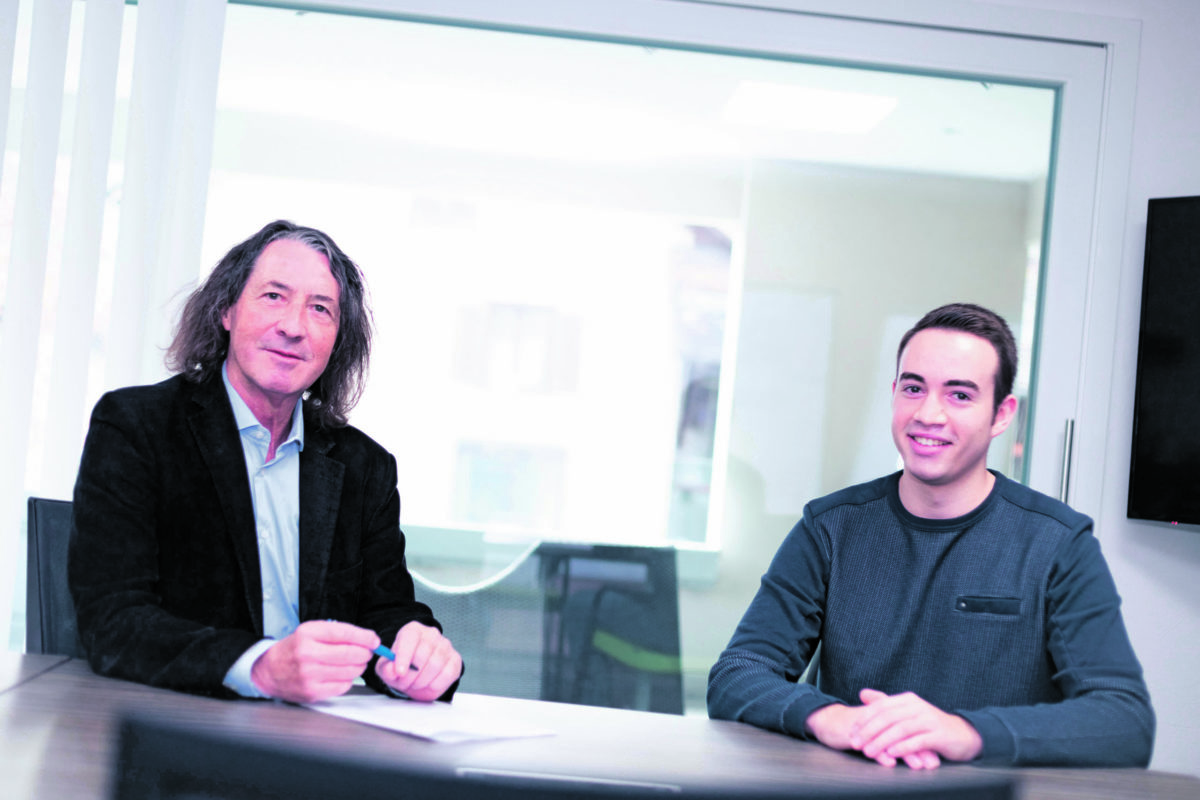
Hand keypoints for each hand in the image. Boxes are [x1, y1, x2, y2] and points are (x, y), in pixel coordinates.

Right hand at [251, 620, 378, 702]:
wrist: (269, 670)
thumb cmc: (294, 649)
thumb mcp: (310, 631)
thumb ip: (337, 632)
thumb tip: (367, 639)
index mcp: (307, 633)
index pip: (344, 633)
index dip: (364, 637)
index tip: (373, 640)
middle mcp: (307, 653)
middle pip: (350, 653)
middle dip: (365, 653)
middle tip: (367, 652)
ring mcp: (309, 675)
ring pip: (350, 671)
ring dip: (359, 667)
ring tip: (355, 663)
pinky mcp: (312, 692)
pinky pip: (343, 686)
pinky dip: (348, 680)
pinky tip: (341, 675)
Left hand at [375, 621, 461, 701]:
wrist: (417, 674)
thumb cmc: (402, 667)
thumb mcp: (388, 668)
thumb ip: (387, 669)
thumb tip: (393, 671)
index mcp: (412, 631)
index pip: (409, 638)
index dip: (404, 656)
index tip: (399, 672)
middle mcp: (431, 634)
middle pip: (422, 654)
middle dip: (411, 674)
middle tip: (404, 683)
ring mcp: (445, 646)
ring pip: (435, 665)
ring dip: (422, 681)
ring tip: (415, 683)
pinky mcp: (455, 659)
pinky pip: (447, 674)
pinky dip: (435, 684)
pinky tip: (428, 683)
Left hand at [849, 688, 981, 767]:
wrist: (962, 735)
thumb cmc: (929, 726)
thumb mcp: (908, 712)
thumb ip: (886, 704)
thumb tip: (862, 694)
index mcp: (908, 699)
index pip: (880, 706)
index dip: (864, 719)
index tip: (851, 733)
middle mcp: (918, 707)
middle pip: (888, 717)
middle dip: (869, 731)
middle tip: (856, 744)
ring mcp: (929, 720)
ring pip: (900, 729)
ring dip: (882, 741)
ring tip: (869, 752)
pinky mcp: (939, 735)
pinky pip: (917, 741)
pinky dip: (903, 747)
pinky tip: (892, 754)